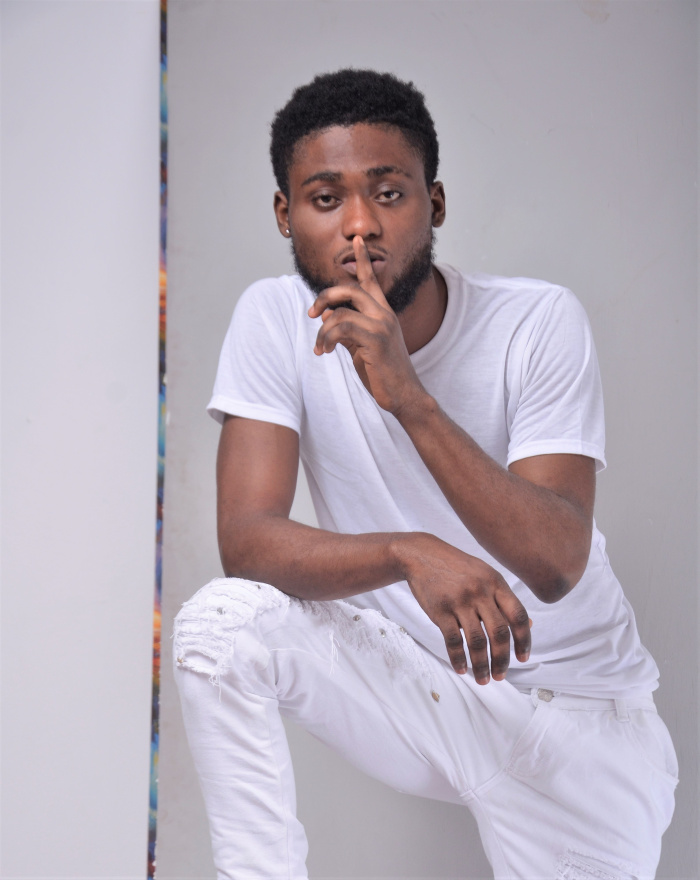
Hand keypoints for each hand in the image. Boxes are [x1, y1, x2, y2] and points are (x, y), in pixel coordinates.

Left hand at [307, 236, 424, 414]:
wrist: (404, 395)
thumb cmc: (382, 373)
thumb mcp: (361, 346)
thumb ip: (346, 328)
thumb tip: (325, 314)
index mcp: (383, 313)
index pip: (371, 280)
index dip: (363, 259)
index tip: (357, 239)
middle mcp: (384, 314)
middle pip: (350, 289)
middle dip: (325, 296)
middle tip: (311, 313)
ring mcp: (382, 325)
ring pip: (341, 311)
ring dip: (322, 330)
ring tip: (320, 348)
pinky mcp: (376, 339)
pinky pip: (341, 328)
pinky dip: (326, 339)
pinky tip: (324, 352)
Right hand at [397, 533, 531, 682]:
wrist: (422, 555)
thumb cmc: (457, 567)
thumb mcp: (485, 575)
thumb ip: (504, 599)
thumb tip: (528, 624)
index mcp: (496, 582)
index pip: (517, 615)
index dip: (523, 640)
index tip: (523, 658)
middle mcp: (480, 592)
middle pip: (499, 633)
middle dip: (502, 659)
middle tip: (501, 676)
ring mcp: (460, 601)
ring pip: (477, 641)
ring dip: (481, 665)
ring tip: (483, 679)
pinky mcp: (440, 610)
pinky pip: (452, 640)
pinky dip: (458, 659)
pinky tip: (462, 669)